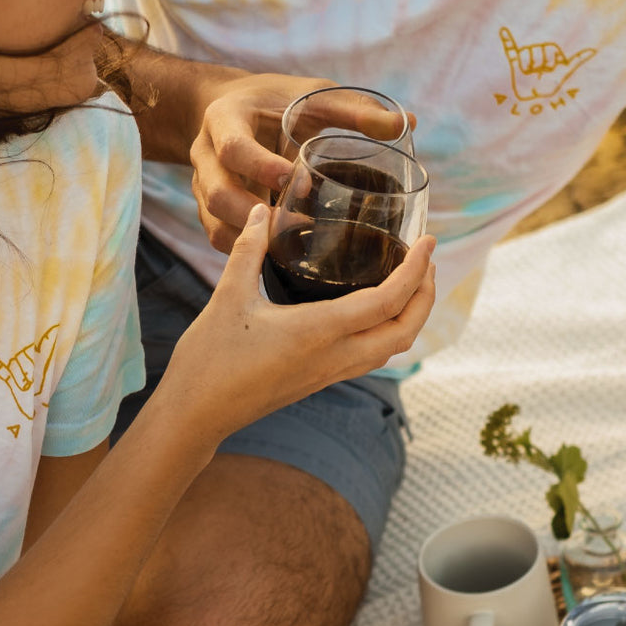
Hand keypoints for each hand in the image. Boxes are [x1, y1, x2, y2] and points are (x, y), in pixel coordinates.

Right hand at [155, 202, 435, 445]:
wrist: (197, 414)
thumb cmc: (210, 359)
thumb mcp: (228, 296)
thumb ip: (248, 250)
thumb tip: (262, 211)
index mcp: (318, 332)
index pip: (387, 301)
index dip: (415, 270)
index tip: (428, 241)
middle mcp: (333, 357)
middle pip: (404, 331)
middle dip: (425, 295)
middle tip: (426, 259)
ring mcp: (329, 373)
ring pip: (391, 349)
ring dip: (411, 317)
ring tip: (410, 283)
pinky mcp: (319, 381)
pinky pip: (371, 358)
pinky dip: (388, 332)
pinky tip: (374, 313)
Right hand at [189, 74, 414, 251]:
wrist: (232, 108)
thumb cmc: (277, 101)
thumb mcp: (313, 95)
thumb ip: (354, 110)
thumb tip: (406, 123)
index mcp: (225, 120)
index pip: (232, 148)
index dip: (260, 167)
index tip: (294, 178)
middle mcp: (206, 154)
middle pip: (217, 195)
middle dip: (253, 216)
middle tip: (297, 224)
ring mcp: (203, 186)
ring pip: (214, 224)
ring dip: (251, 242)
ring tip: (289, 247)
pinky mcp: (210, 210)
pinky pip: (219, 239)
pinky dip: (247, 254)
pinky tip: (277, 258)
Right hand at [498, 26, 594, 100]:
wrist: (533, 103)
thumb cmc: (549, 88)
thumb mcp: (564, 72)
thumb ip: (577, 60)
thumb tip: (594, 50)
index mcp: (548, 52)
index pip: (550, 48)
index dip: (552, 60)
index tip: (552, 70)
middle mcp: (537, 53)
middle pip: (539, 49)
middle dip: (540, 63)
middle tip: (540, 75)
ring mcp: (524, 57)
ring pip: (527, 53)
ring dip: (529, 67)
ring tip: (529, 76)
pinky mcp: (513, 62)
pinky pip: (509, 49)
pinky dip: (506, 40)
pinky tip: (503, 30)